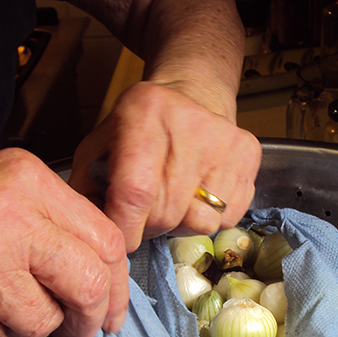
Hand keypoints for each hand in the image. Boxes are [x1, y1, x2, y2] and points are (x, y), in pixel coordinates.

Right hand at [0, 148, 128, 336]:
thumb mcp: (2, 188)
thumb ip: (56, 223)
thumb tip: (109, 276)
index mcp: (28, 181)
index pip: (107, 242)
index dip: (118, 286)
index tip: (112, 311)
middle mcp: (5, 217)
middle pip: (88, 285)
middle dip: (90, 319)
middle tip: (78, 329)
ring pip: (42, 322)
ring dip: (29, 326)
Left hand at [68, 81, 261, 251]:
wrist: (194, 94)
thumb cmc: (141, 126)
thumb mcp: (102, 143)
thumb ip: (87, 185)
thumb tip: (96, 231)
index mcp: (145, 112)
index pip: (136, 192)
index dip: (127, 227)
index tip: (122, 240)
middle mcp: (191, 124)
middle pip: (167, 212)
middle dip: (150, 226)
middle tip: (145, 214)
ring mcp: (226, 143)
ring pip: (201, 222)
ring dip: (181, 223)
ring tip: (174, 201)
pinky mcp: (249, 157)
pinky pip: (226, 218)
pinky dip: (208, 217)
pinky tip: (198, 195)